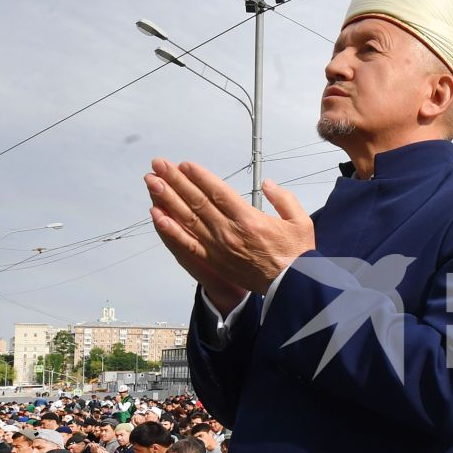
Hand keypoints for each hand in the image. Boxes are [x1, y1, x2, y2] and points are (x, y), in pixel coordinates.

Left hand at [147, 160, 315, 310]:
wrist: (292, 288)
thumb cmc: (298, 255)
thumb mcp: (300, 221)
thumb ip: (283, 199)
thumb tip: (267, 184)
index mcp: (249, 219)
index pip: (217, 192)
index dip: (199, 177)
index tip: (183, 164)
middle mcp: (229, 232)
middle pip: (196, 201)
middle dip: (175, 181)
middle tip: (158, 165)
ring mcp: (218, 248)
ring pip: (187, 219)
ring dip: (167, 199)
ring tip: (152, 183)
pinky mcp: (214, 262)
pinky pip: (187, 244)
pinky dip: (171, 230)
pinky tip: (157, 216)